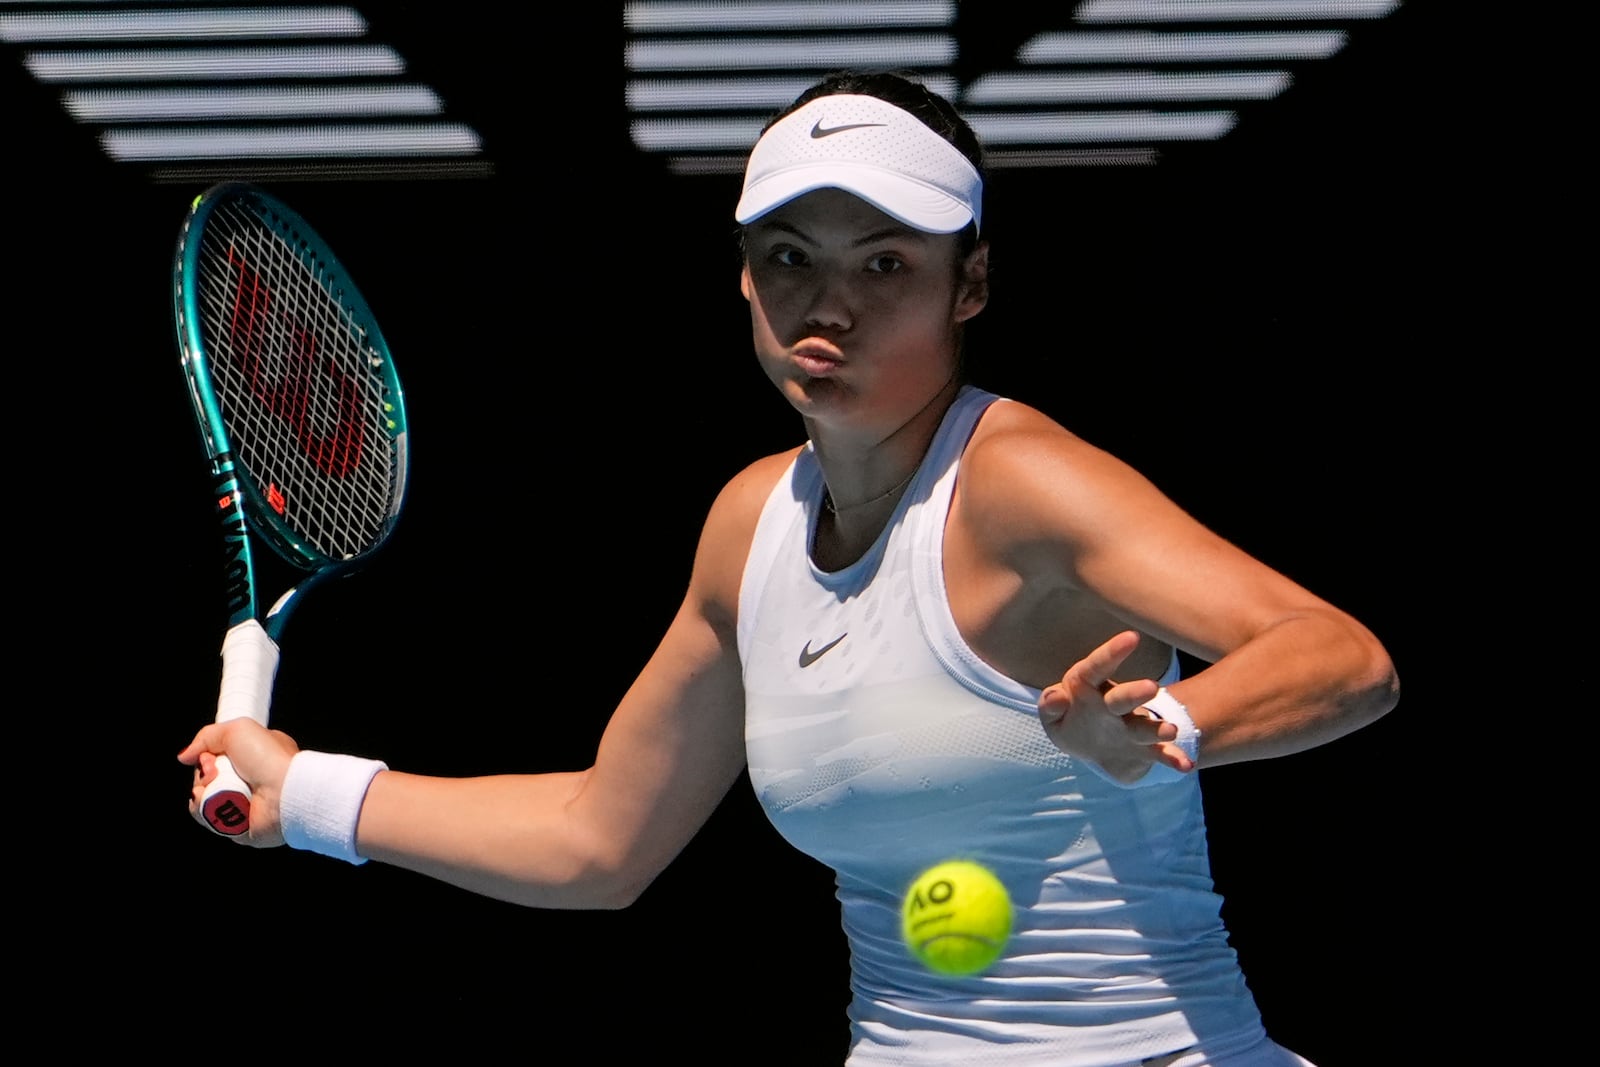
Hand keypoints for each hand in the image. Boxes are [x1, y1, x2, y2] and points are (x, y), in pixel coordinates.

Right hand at [178, 719, 299, 846]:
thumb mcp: (237, 730)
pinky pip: (208, 819)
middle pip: (206, 779)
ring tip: (217, 787)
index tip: (209, 756)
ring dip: (202, 792)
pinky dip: (205, 811)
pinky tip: (214, 803)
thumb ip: (206, 736)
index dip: (206, 758)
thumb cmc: (269, 758)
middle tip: (215, 771)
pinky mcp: (237, 828)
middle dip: (203, 775)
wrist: (284, 792)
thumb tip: (185, 756)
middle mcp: (249, 782)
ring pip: (203, 800)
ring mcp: (242, 805)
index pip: (217, 759)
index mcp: (253, 758)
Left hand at [1038, 630, 1194, 784]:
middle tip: (1152, 687)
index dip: (1113, 652)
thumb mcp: (1052, 716)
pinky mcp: (1144, 749)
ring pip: (1145, 726)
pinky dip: (1173, 758)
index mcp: (1089, 687)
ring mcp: (1131, 726)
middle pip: (1124, 697)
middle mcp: (1114, 704)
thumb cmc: (1070, 721)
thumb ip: (1050, 705)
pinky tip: (1186, 765)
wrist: (1094, 749)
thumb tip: (1056, 697)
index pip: (1098, 666)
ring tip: (1172, 730)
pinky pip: (1160, 754)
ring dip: (1158, 728)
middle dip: (1136, 692)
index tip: (1132, 637)